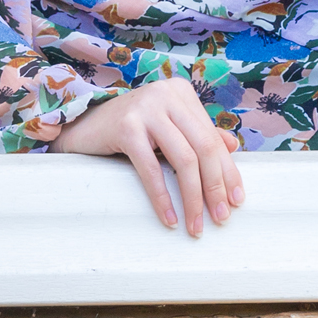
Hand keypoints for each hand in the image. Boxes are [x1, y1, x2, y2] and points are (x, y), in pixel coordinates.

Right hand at [51, 76, 246, 234]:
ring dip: (194, 197)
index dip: (228, 171)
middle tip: (222, 218)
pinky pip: (152, 169)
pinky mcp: (126, 128)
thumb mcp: (166, 129)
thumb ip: (197, 134)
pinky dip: (162, 198)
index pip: (213, 137)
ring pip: (184, 159)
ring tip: (197, 225)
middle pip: (205, 148)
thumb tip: (232, 147)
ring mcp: (146, 109)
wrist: (79, 128)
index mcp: (182, 93)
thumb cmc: (127, 130)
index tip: (237, 200)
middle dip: (216, 187)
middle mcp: (167, 95)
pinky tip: (169, 219)